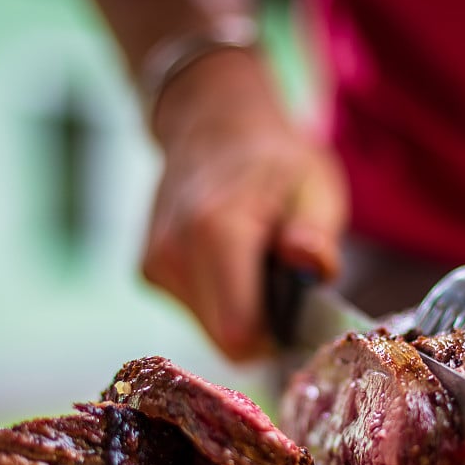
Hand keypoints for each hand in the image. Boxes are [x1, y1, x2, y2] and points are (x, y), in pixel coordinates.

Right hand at [143, 50, 347, 358]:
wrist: (212, 124)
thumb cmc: (275, 160)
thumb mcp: (314, 186)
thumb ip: (316, 232)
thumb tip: (308, 264)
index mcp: (216, 231)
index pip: (239, 334)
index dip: (277, 340)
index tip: (299, 316)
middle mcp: (172, 253)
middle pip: (225, 339)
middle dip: (262, 326)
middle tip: (283, 285)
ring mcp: (154, 263)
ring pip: (210, 329)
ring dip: (241, 310)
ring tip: (255, 263)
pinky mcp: (148, 271)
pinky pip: (196, 312)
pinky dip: (220, 299)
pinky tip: (229, 261)